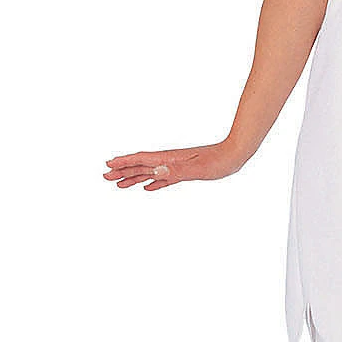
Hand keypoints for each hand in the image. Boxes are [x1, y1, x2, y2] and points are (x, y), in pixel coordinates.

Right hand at [103, 139, 246, 190]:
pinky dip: (153, 182)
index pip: (142, 160)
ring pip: (150, 172)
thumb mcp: (197, 168)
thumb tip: (155, 172)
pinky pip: (164, 178)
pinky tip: (149, 187)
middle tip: (106, 177)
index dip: (125, 163)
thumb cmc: (218, 161)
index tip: (108, 165)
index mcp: (169, 159)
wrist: (235, 155)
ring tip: (119, 184)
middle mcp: (170, 161)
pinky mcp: (185, 172)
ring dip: (134, 177)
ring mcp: (177, 166)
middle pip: (141, 166)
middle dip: (123, 171)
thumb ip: (176, 171)